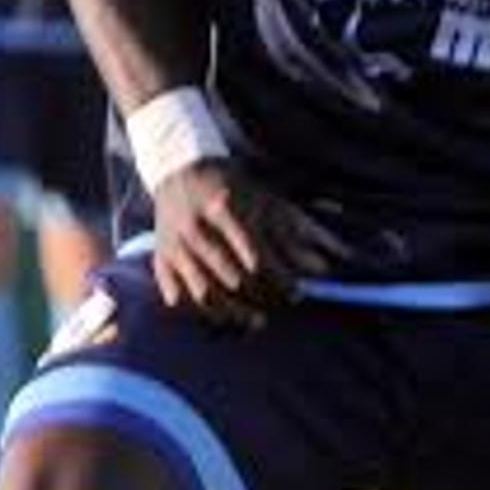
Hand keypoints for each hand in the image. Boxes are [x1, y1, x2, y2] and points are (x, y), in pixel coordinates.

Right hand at [147, 159, 327, 329]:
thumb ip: (301, 232)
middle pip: (232, 279)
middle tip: (280, 303)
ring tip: (259, 319)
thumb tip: (328, 267)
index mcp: (223, 208)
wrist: (180, 170)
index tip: (297, 292)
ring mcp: (173, 246)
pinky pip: (178, 297)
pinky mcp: (161, 258)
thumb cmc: (235, 189)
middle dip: (262, 297)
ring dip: (235, 314)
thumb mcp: (270, 201)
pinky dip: (203, 312)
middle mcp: (194, 228)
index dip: (280, 281)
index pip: (256, 258)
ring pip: (205, 294)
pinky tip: (226, 316)